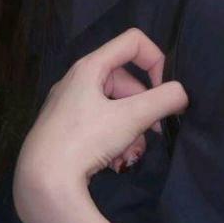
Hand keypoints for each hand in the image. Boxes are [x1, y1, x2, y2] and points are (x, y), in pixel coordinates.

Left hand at [13, 27, 188, 222]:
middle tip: (152, 133)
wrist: (41, 180)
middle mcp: (76, 80)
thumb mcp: (130, 118)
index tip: (164, 91)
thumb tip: (182, 94)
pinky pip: (99, 123)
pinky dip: (114, 139)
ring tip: (130, 156)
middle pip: (125, 80)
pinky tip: (115, 163)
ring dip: (131, 130)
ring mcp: (68, 105)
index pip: (133, 42)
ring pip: (114, 106)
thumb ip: (163, 101)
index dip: (156, 60)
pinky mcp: (64, 128)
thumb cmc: (84, 140)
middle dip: (144, 108)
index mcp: (89, 67)